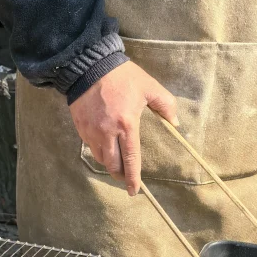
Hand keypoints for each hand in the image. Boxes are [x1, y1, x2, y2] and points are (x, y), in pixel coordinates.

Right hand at [70, 60, 177, 195]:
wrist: (89, 66)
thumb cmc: (122, 76)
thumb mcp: (149, 86)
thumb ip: (165, 104)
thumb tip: (175, 123)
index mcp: (126, 125)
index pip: (131, 159)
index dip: (133, 178)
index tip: (135, 191)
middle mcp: (107, 133)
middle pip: (112, 165)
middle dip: (120, 175)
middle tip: (126, 178)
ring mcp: (91, 131)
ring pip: (100, 158)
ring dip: (109, 164)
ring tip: (117, 162)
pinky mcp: (80, 127)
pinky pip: (90, 147)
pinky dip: (99, 151)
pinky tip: (105, 147)